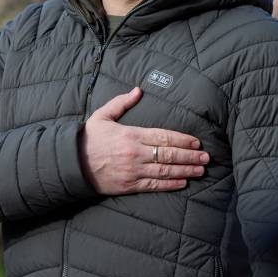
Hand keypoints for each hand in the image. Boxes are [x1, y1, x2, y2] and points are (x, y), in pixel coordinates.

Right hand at [79, 87, 207, 194]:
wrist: (71, 163)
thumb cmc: (87, 138)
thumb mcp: (102, 115)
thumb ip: (122, 102)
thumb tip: (138, 90)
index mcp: (131, 135)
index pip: (163, 137)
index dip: (182, 140)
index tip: (196, 141)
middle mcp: (135, 153)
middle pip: (168, 155)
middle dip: (190, 156)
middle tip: (206, 157)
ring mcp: (133, 171)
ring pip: (164, 171)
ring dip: (185, 170)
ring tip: (200, 170)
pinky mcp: (128, 186)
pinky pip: (153, 186)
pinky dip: (170, 185)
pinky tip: (183, 183)